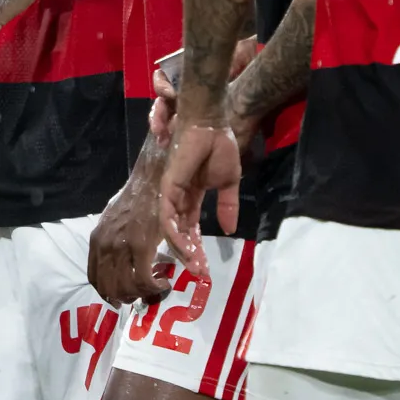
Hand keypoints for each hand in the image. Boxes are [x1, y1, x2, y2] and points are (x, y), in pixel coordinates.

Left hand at [89, 174, 173, 305]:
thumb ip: (111, 240)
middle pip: (109, 288)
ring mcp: (122, 247)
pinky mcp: (142, 246)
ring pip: (126, 287)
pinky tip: (164, 283)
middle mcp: (105, 246)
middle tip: (141, 296)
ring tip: (154, 288)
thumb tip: (116, 259)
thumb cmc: (135, 198)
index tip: (120, 297)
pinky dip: (154, 288)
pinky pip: (144, 279)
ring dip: (141, 294)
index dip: (107, 293)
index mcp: (96, 240)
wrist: (151, 180)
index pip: (94, 278)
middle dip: (125, 298)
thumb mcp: (114, 219)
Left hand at [158, 116, 242, 277]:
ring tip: (196, 266)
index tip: (205, 267)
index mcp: (191, 197)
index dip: (198, 248)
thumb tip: (230, 229)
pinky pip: (168, 216)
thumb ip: (228, 206)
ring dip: (184, 249)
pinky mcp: (168, 188)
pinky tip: (186, 247)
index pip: (191, 228)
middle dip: (190, 255)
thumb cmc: (219, 147)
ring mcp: (171, 193)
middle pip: (180, 234)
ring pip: (172, 229)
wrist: (212, 125)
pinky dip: (176, 233)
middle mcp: (178, 198)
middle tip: (199, 274)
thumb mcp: (228, 182)